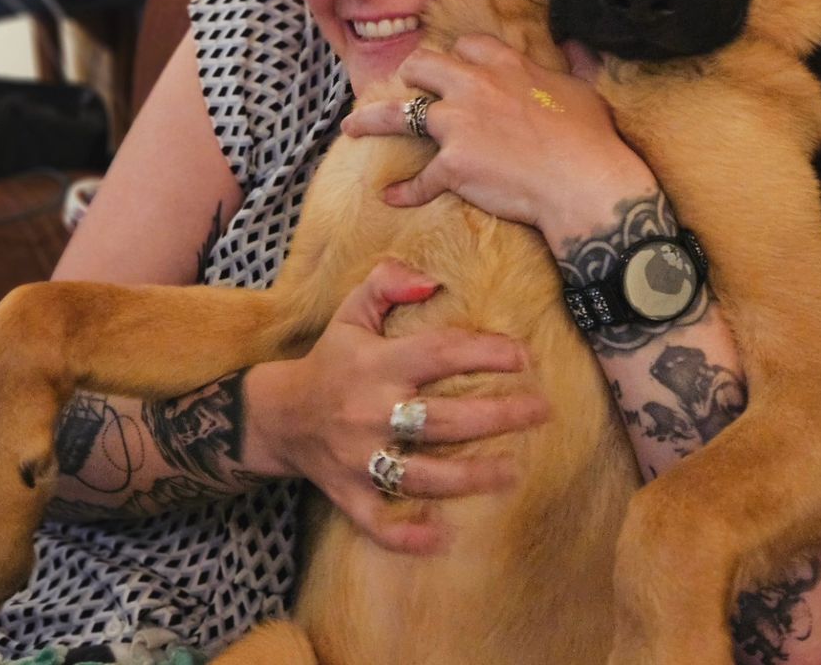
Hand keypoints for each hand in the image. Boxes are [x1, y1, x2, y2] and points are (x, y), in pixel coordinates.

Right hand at [242, 260, 547, 554]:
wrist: (278, 415)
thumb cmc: (331, 359)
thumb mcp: (352, 313)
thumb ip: (387, 283)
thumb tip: (430, 282)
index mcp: (378, 365)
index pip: (439, 354)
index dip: (484, 353)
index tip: (523, 356)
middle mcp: (372, 412)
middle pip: (443, 419)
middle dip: (497, 416)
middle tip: (541, 411)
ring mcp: (361, 458)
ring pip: (422, 474)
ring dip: (469, 477)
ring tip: (514, 471)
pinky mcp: (350, 493)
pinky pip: (378, 521)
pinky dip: (407, 535)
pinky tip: (444, 538)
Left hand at [341, 35, 658, 249]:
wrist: (584, 182)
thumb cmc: (590, 138)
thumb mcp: (583, 89)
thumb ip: (573, 64)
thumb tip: (578, 45)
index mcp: (505, 65)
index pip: (466, 46)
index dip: (458, 57)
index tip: (457, 66)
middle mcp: (474, 87)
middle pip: (423, 66)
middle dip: (410, 74)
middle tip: (404, 86)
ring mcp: (458, 126)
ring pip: (399, 115)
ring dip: (371, 121)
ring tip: (351, 128)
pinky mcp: (452, 167)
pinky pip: (419, 180)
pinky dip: (405, 192)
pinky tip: (392, 197)